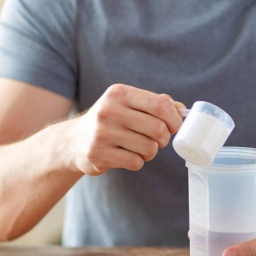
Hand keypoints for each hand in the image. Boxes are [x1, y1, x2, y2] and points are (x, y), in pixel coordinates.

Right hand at [65, 84, 183, 175]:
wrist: (74, 141)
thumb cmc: (109, 121)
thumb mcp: (127, 104)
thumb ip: (154, 104)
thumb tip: (182, 110)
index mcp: (119, 93)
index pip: (160, 104)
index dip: (174, 119)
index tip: (175, 127)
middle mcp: (109, 110)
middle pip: (158, 128)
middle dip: (164, 138)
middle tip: (157, 140)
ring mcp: (102, 133)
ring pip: (149, 148)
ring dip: (150, 152)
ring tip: (140, 148)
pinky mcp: (98, 153)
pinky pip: (135, 162)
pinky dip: (137, 161)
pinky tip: (126, 156)